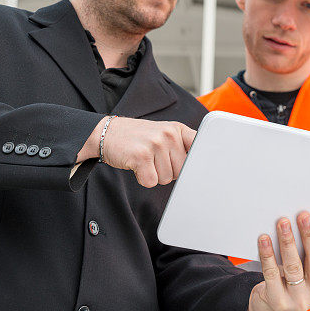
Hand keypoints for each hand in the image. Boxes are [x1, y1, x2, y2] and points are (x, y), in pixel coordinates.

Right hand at [80, 117, 195, 186]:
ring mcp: (155, 143)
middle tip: (154, 160)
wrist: (108, 133)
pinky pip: (151, 181)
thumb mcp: (163, 134)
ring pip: (166, 178)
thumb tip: (199, 169)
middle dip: (168, 171)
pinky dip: (143, 178)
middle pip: (182, 171)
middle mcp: (169, 134)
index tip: (201, 170)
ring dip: (154, 174)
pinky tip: (137, 165)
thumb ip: (182, 147)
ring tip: (145, 160)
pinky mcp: (142, 156)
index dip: (200, 162)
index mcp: (177, 129)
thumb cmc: (138, 138)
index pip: (201, 147)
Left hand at [245, 212, 309, 310]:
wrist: (271, 306)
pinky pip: (272, 273)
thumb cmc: (293, 280)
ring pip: (293, 266)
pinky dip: (267, 254)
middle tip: (303, 215)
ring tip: (283, 223)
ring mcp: (299, 300)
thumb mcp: (309, 271)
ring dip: (288, 241)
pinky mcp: (278, 301)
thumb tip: (308, 222)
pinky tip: (264, 239)